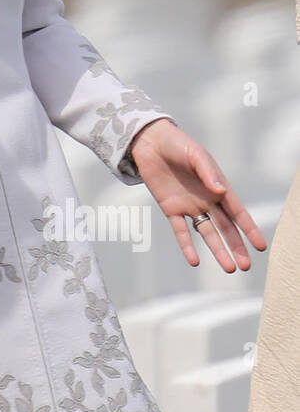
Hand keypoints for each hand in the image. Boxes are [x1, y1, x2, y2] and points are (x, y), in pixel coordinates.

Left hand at [128, 119, 268, 270]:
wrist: (151, 143)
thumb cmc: (178, 145)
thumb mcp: (196, 155)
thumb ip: (207, 173)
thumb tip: (221, 191)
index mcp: (218, 187)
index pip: (237, 212)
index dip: (249, 229)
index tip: (260, 246)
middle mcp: (206, 200)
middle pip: (225, 228)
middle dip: (236, 246)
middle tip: (245, 266)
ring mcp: (189, 206)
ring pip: (207, 233)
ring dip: (217, 250)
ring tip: (228, 268)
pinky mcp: (170, 208)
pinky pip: (180, 230)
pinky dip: (187, 245)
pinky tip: (194, 261)